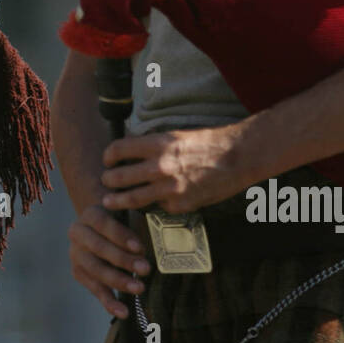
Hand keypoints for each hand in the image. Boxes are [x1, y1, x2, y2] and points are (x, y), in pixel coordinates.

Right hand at [68, 204, 151, 319]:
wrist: (100, 228)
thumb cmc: (122, 220)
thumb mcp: (127, 214)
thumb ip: (138, 222)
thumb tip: (162, 237)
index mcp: (90, 215)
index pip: (104, 224)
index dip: (121, 236)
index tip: (140, 247)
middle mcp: (77, 233)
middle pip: (99, 248)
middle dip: (123, 260)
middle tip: (145, 269)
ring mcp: (76, 255)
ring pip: (96, 270)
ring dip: (118, 281)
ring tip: (139, 289)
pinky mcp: (79, 273)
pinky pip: (95, 289)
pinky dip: (109, 302)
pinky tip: (123, 312)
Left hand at [101, 123, 251, 213]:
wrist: (238, 157)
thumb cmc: (208, 143)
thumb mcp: (175, 136)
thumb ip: (153, 147)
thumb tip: (132, 154)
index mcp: (158, 144)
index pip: (119, 150)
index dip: (109, 156)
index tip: (107, 160)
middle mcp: (160, 166)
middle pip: (120, 177)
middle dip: (109, 180)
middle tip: (105, 182)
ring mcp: (170, 189)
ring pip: (133, 199)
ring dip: (118, 200)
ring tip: (110, 202)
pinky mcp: (181, 205)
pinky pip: (160, 206)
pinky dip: (156, 204)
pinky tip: (155, 201)